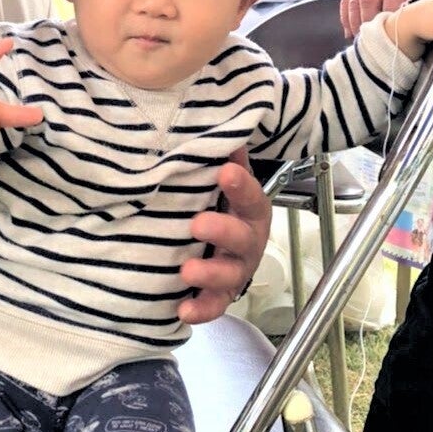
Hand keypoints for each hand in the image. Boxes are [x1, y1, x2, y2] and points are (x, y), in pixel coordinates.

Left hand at [179, 148, 270, 323]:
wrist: (220, 244)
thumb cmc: (219, 203)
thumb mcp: (221, 180)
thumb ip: (222, 157)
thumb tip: (221, 121)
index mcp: (249, 210)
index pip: (250, 195)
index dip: (240, 185)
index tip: (224, 171)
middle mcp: (247, 241)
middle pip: (242, 238)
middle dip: (222, 231)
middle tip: (198, 224)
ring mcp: (234, 271)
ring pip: (229, 276)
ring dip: (209, 274)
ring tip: (186, 270)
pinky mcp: (218, 295)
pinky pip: (213, 305)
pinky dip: (200, 309)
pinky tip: (182, 310)